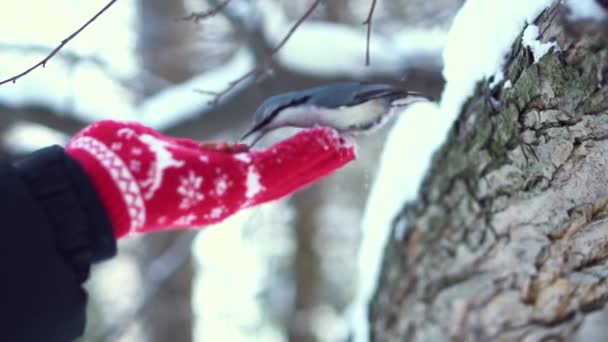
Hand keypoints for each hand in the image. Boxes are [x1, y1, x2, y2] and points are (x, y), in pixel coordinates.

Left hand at [66, 120, 355, 237]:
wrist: (105, 187)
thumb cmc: (129, 170)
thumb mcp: (175, 155)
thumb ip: (207, 154)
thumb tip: (233, 150)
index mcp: (217, 192)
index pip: (265, 180)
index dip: (292, 168)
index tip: (312, 155)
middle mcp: (230, 198)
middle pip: (284, 180)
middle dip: (315, 166)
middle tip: (344, 152)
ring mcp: (234, 192)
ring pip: (287, 173)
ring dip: (317, 157)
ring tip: (344, 145)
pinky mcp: (235, 182)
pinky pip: (277, 165)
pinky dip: (304, 152)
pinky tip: (325, 141)